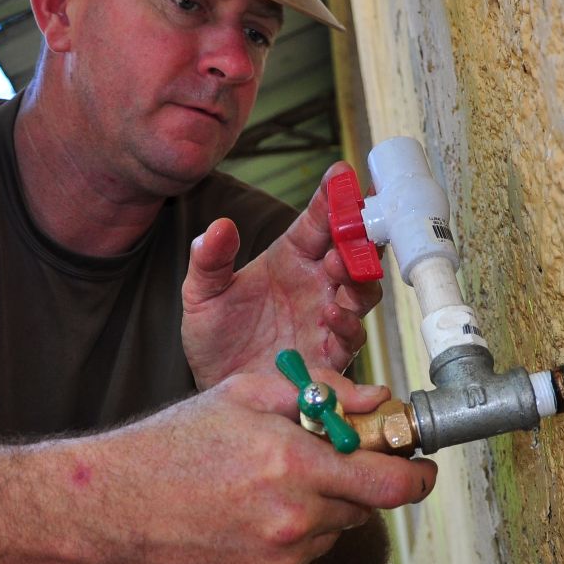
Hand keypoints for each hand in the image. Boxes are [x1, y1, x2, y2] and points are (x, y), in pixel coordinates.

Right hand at [82, 370, 436, 563]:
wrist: (113, 508)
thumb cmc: (177, 442)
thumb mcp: (248, 394)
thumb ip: (323, 393)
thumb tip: (379, 399)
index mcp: (295, 466)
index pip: (391, 484)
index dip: (418, 476)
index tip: (424, 468)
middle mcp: (295, 521)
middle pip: (364, 507)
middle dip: (352, 482)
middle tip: (316, 462)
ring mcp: (281, 562)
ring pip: (331, 533)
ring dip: (317, 511)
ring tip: (261, 489)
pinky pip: (303, 560)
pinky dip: (290, 540)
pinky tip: (246, 520)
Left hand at [182, 163, 383, 388]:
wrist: (216, 387)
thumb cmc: (215, 337)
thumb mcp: (201, 293)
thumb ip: (209, 260)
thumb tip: (219, 227)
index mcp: (291, 257)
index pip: (319, 220)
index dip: (333, 197)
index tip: (342, 175)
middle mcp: (316, 283)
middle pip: (354, 251)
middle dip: (361, 235)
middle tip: (355, 224)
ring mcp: (327, 319)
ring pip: (363, 290)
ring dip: (358, 276)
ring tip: (338, 267)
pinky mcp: (329, 356)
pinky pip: (351, 336)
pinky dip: (346, 323)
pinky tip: (330, 312)